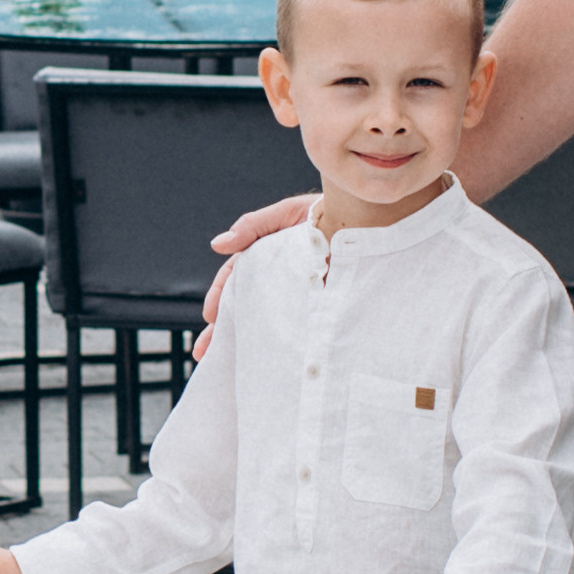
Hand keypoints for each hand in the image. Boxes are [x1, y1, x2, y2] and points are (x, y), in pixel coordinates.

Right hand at [194, 192, 315, 352]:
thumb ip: (253, 227)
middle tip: (204, 350)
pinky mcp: (318, 308)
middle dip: (222, 330)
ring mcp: (297, 295)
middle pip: (243, 305)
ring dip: (243, 341)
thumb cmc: (326, 211)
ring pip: (266, 320)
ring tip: (226, 362)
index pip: (234, 279)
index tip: (210, 317)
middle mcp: (277, 279)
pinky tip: (270, 360)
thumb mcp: (287, 214)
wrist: (369, 221)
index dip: (220, 297)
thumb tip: (217, 245)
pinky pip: (298, 328)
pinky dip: (282, 343)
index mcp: (266, 257)